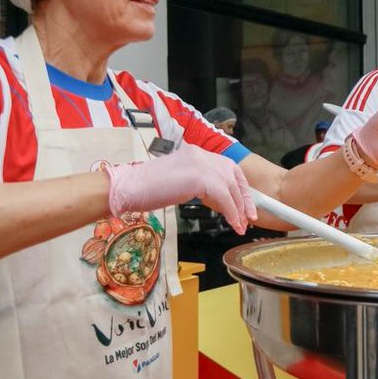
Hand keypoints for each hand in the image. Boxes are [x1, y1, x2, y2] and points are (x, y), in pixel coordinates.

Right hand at [105, 145, 257, 232]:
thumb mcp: (179, 182)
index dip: (239, 187)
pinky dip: (231, 212)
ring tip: (240, 226)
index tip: (246, 205)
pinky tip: (232, 223)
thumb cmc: (147, 189)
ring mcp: (200, 163)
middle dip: (244, 199)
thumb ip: (199, 184)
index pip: (228, 167)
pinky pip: (223, 197)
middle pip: (233, 176)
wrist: (128, 188)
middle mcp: (201, 154)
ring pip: (230, 188)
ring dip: (238, 209)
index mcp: (196, 153)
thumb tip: (219, 199)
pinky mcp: (199, 177)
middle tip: (249, 218)